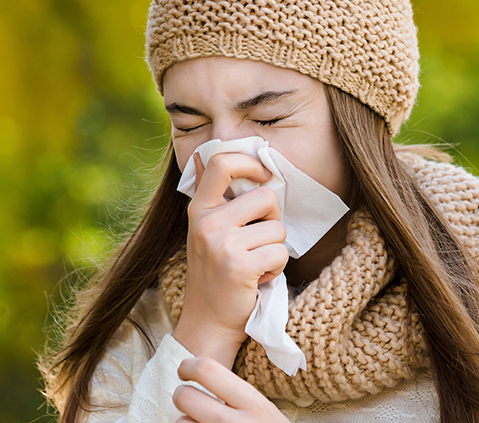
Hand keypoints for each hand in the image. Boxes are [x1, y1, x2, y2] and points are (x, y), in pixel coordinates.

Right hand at [173, 152, 288, 367]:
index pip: (221, 163)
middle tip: (257, 242)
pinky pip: (280, 252)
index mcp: (199, 209)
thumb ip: (210, 195)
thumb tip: (203, 155)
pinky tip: (258, 279)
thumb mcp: (204, 230)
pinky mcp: (239, 266)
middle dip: (273, 220)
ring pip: (278, 228)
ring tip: (255, 264)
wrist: (207, 322)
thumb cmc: (214, 273)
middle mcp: (207, 222)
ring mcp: (222, 244)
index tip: (263, 176)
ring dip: (275, 249)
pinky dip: (276, 267)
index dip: (249, 162)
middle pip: (266, 196)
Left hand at [173, 357, 288, 422]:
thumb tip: (199, 374)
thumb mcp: (262, 409)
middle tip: (188, 398)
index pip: (207, 370)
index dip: (188, 366)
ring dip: (184, 421)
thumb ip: (236, 394)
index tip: (186, 371)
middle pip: (184, 396)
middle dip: (181, 395)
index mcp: (252, 403)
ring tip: (198, 422)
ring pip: (180, 422)